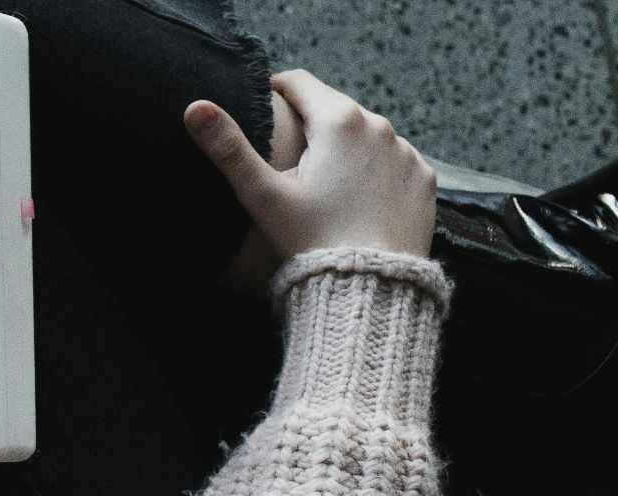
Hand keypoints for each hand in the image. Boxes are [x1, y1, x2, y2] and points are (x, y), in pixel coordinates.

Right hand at [185, 71, 434, 262]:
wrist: (370, 292)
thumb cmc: (311, 243)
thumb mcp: (262, 196)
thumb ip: (228, 149)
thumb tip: (194, 108)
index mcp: (338, 120)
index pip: (298, 82)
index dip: (273, 92)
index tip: (261, 109)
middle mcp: (380, 126)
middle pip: (333, 108)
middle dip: (309, 125)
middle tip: (286, 159)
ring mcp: (406, 153)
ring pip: (364, 136)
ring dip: (343, 149)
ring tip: (322, 185)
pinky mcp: (423, 180)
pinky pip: (392, 162)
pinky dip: (373, 173)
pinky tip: (354, 201)